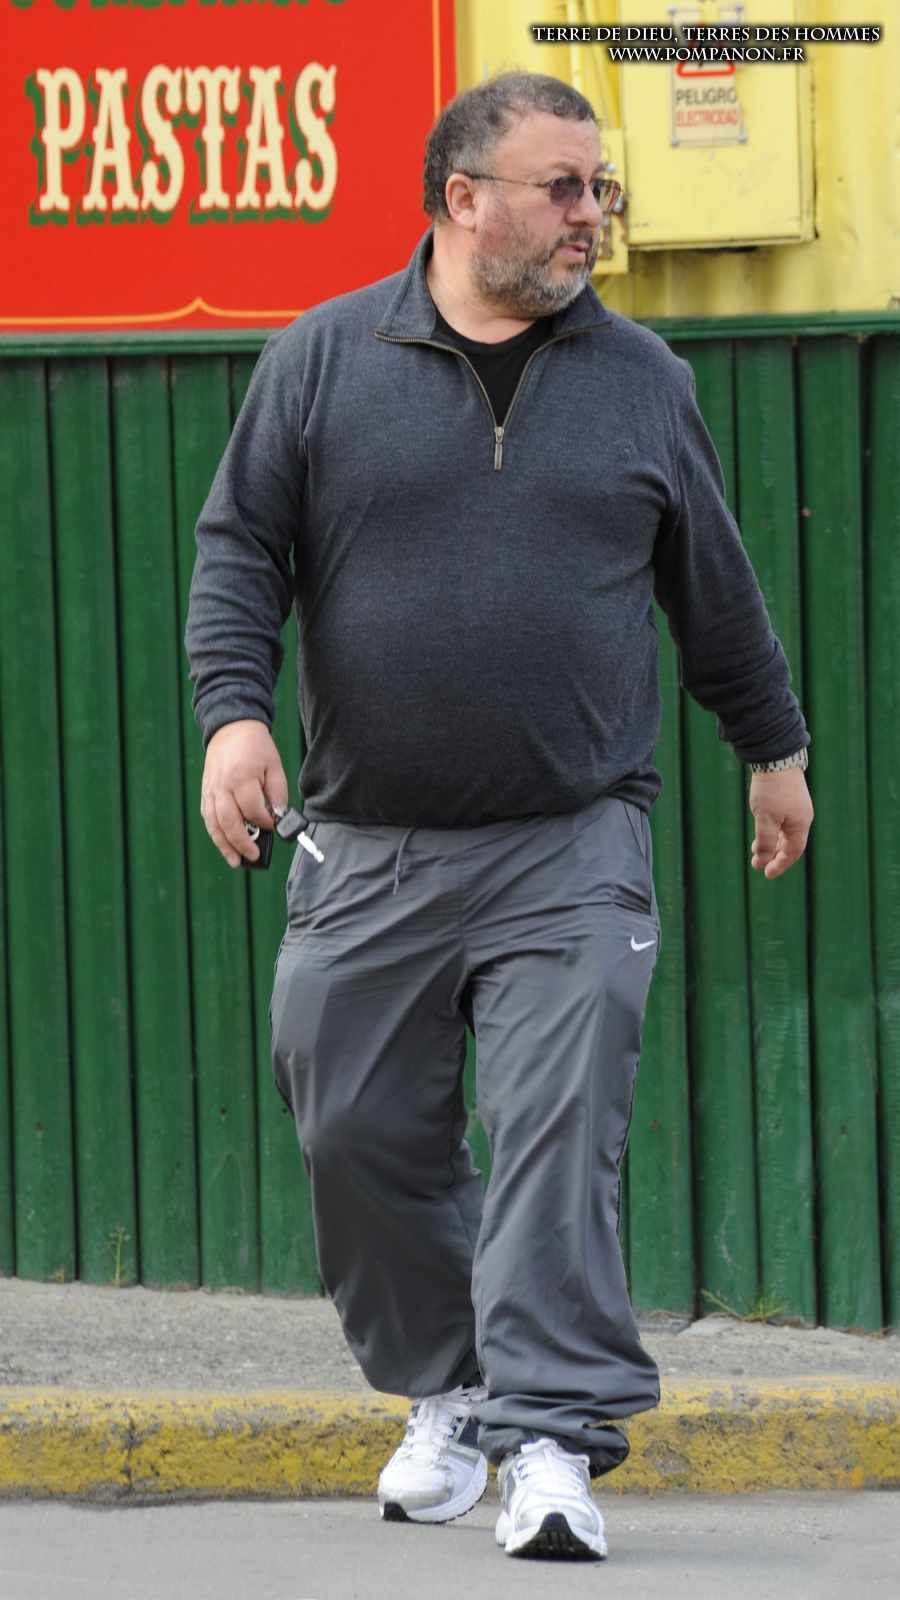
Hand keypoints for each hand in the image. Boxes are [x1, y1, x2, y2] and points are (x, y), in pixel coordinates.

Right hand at [201, 720, 289, 868]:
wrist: (231, 728)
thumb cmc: (256, 748)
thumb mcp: (274, 766)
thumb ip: (277, 793)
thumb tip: (277, 817)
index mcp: (242, 777)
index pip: (252, 809)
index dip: (264, 822)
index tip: (273, 826)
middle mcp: (222, 786)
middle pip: (229, 821)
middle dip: (242, 843)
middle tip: (255, 856)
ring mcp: (211, 790)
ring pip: (214, 824)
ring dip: (224, 845)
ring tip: (236, 862)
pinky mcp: (205, 792)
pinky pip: (208, 818)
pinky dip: (215, 834)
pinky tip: (225, 845)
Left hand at [749, 767, 813, 879]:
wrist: (776, 757)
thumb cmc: (771, 790)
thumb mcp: (765, 819)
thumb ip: (765, 841)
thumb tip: (762, 860)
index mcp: (800, 825)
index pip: (793, 853)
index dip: (780, 865)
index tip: (766, 873)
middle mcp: (802, 817)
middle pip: (790, 844)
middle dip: (774, 855)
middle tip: (758, 864)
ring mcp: (797, 807)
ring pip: (786, 832)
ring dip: (772, 843)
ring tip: (755, 849)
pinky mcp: (790, 797)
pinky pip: (783, 821)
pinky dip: (773, 830)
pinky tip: (761, 829)